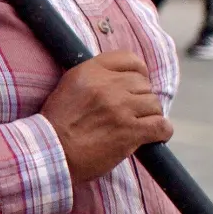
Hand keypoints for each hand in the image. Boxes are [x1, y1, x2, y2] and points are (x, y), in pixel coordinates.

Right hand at [39, 51, 171, 183]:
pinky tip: (154, 137)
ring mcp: (120, 107)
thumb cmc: (56, 126)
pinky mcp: (130, 131)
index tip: (137, 84)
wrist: (50, 154)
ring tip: (139, 126)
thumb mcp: (68, 89)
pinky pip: (161, 126)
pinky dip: (162, 132)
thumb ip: (93, 80)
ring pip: (154, 104)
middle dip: (141, 99)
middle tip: (131, 113)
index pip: (129, 59)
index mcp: (89, 71)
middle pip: (143, 84)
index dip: (138, 72)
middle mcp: (107, 85)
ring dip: (150, 116)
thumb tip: (121, 80)